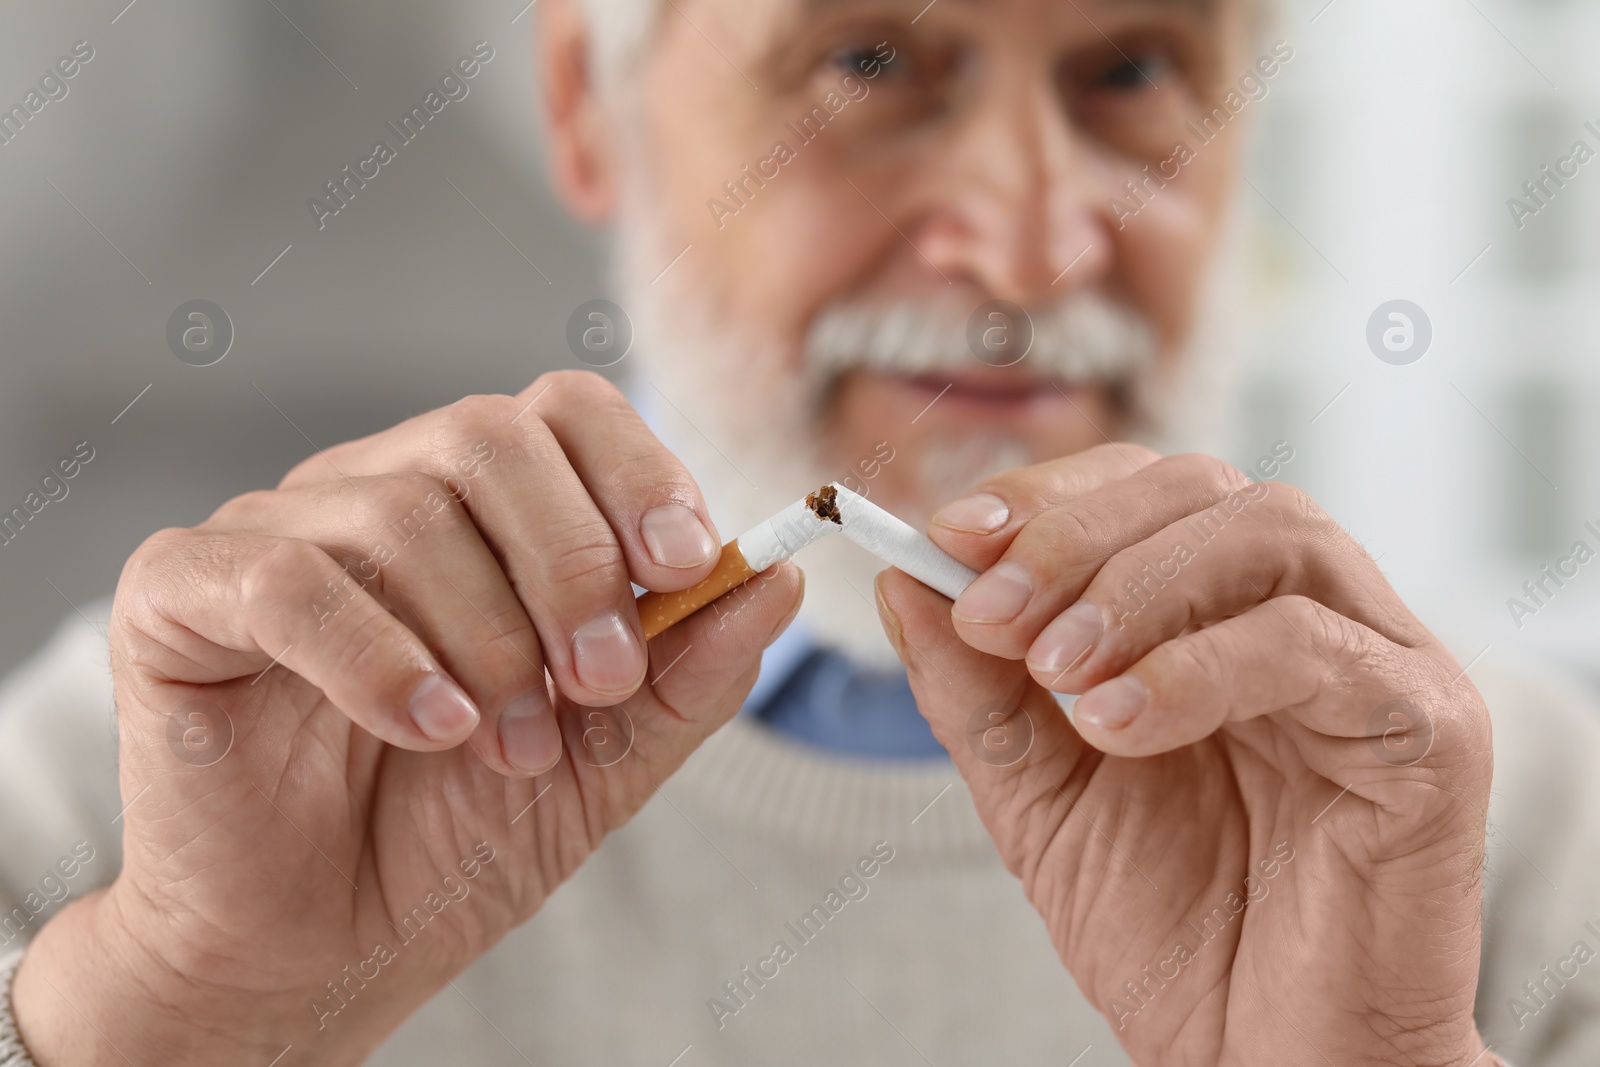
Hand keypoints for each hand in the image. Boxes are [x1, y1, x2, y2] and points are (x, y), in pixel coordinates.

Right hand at [13, 372, 800, 1065]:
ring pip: (402, 512)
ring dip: (487, 638)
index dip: (636, 470)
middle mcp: (377, 494)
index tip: (687, 563)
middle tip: (601, 679)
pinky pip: (287, 579)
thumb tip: (780, 578)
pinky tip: (429, 729)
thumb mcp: (608, 757)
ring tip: (508, 744)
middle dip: (571, 562)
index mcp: (479, 511)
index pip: (564, 410)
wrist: (320, 946)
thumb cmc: (454, 836)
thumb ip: (691, 670)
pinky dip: (379, 658)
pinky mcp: (183, 594)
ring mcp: (276, 533)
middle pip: (489, 437)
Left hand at [877, 444, 1495, 1066]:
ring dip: (1138, 589)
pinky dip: (1202, 667)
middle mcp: (1305, 614)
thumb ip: (977, 691)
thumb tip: (903, 580)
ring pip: (1270, 534)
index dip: (1046, 497)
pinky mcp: (1429, 728)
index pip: (1141, 492)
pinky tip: (1122, 726)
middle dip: (1077, 535)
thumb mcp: (1038, 794)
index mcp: (1217, 615)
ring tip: (1062, 677)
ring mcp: (1375, 661)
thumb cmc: (1172, 929)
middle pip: (1204, 488)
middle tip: (993, 612)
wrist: (1268, 1065)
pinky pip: (1316, 645)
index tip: (949, 538)